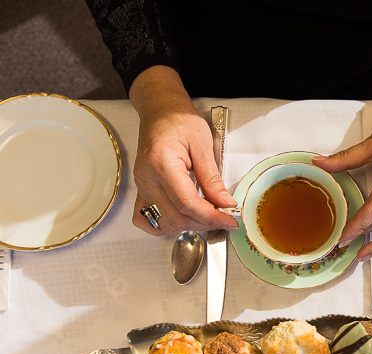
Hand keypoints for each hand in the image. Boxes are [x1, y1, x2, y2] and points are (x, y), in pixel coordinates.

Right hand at [129, 66, 237, 234]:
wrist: (161, 110)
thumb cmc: (179, 120)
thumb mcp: (203, 145)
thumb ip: (212, 178)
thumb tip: (224, 204)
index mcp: (161, 164)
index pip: (188, 204)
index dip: (212, 217)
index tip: (229, 220)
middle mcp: (146, 178)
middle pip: (176, 218)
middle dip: (204, 223)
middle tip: (224, 218)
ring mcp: (141, 186)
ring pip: (164, 223)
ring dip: (189, 225)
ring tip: (208, 216)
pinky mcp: (142, 189)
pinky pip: (146, 219)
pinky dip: (165, 225)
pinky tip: (183, 217)